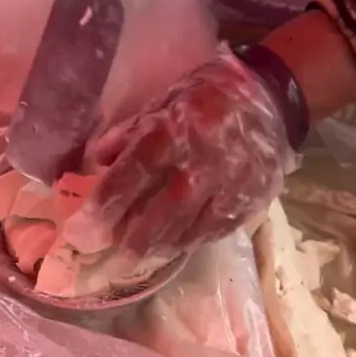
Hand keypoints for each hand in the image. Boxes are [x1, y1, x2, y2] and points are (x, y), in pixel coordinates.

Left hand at [63, 49, 290, 258]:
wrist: (273, 99)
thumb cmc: (210, 95)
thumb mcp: (166, 99)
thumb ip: (131, 131)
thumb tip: (96, 160)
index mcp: (174, 131)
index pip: (133, 173)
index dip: (105, 204)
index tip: (82, 230)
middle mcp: (201, 163)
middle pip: (159, 213)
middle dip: (130, 240)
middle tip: (107, 262)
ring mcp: (229, 186)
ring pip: (187, 229)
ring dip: (158, 247)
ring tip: (136, 259)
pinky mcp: (250, 201)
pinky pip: (214, 231)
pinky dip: (190, 241)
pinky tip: (173, 247)